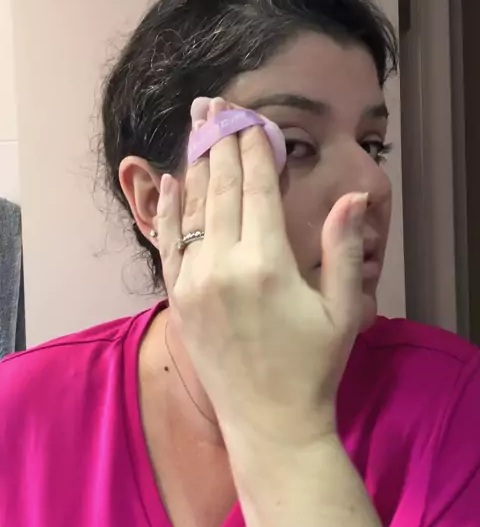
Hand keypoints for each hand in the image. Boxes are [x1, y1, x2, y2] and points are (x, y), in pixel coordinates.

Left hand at [156, 97, 367, 447]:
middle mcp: (225, 266)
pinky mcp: (178, 300)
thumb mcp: (341, 309)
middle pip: (221, 188)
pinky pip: (169, 243)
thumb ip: (342, 249)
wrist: (270, 423)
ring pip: (193, 208)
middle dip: (219, 140)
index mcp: (269, 264)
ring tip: (194, 125)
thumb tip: (353, 196)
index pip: (257, 188)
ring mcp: (195, 283)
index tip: (248, 116)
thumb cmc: (314, 367)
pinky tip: (171, 181)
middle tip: (214, 103)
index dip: (252, 148)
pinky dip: (169, 209)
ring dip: (194, 163)